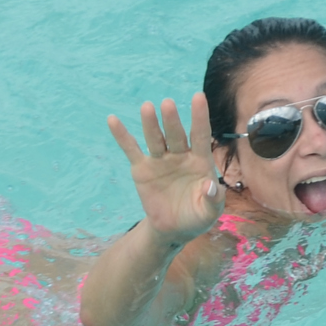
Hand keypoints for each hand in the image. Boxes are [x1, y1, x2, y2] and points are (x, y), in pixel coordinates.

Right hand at [107, 93, 222, 249]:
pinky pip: (131, 150)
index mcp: (199, 161)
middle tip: (167, 104)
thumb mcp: (210, 212)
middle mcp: (180, 155)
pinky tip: (113, 120)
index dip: (199, 117)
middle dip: (171, 120)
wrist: (174, 228)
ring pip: (155, 138)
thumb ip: (213, 199)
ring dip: (150, 124)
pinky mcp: (142, 169)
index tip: (198, 96)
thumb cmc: (197, 216)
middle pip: (176, 134)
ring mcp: (160, 160)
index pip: (200, 135)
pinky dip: (122, 136)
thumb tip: (211, 186)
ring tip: (147, 107)